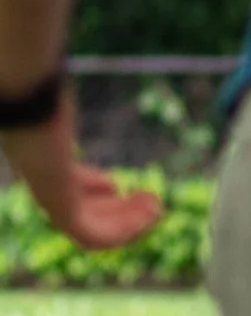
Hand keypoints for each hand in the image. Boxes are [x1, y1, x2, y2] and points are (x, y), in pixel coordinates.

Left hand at [1, 92, 163, 250]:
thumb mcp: (53, 105)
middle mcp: (46, 187)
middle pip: (84, 213)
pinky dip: (123, 232)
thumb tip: (52, 79)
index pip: (71, 190)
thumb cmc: (41, 101)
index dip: (95, 190)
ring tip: (158, 209)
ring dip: (129, 224)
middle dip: (121, 211)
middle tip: (153, 201)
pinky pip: (92, 236)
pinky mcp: (59, 207)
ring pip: (92, 230)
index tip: (117, 184)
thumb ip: (56, 106)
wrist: (27, 108)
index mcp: (45, 164)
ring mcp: (51, 199)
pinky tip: (148, 218)